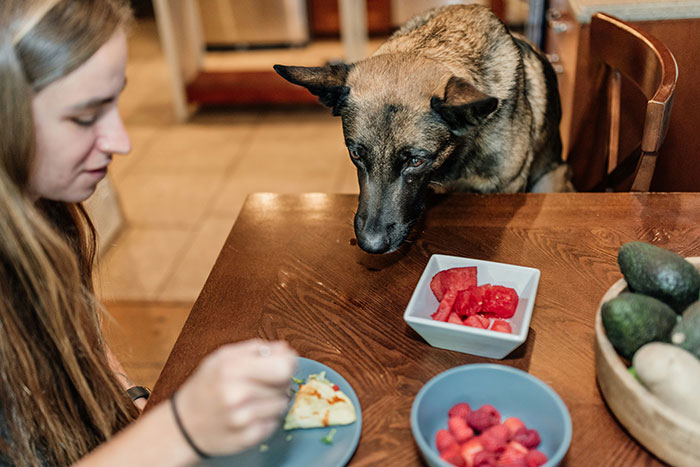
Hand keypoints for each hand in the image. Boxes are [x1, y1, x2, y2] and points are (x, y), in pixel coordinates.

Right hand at [173, 339, 296, 455]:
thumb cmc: (206, 386)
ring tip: (252, 399)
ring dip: (273, 400)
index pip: (284, 365)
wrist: (183, 424)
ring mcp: (242, 419)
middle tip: (262, 381)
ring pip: (282, 404)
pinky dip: (266, 418)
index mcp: (231, 368)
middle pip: (285, 384)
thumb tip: (285, 349)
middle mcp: (237, 394)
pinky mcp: (247, 438)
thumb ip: (256, 348)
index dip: (287, 362)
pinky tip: (249, 414)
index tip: (282, 362)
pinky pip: (274, 423)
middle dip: (279, 380)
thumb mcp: (223, 357)